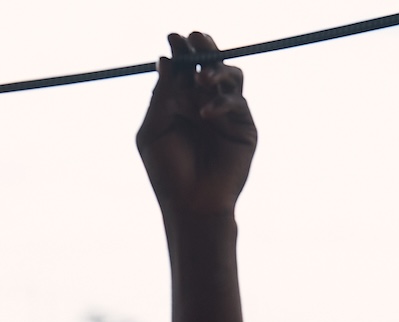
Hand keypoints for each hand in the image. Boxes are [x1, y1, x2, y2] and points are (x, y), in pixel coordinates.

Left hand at [136, 32, 256, 226]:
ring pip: (230, 75)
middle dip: (203, 46)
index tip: (173, 37)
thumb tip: (165, 60)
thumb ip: (161, 97)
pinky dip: (221, 103)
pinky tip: (204, 114)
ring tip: (200, 79)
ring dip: (216, 69)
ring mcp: (226, 114)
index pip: (183, 66)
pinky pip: (237, 102)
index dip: (180, 49)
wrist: (192, 206)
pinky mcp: (244, 128)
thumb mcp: (154, 131)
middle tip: (195, 37)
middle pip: (209, 62)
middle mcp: (204, 102)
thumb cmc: (168, 173)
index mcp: (180, 101)